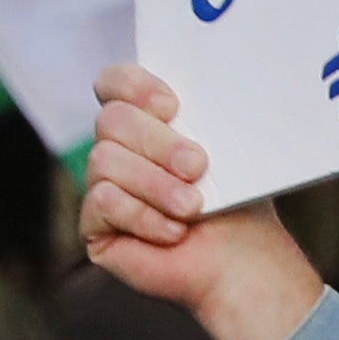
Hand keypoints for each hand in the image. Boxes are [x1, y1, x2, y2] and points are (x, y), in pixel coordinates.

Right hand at [78, 67, 334, 339]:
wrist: (243, 259)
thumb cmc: (238, 201)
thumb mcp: (224, 146)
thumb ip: (200, 111)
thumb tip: (200, 79)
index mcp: (147, 120)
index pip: (114, 82)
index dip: (134, 86)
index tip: (173, 106)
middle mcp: (119, 149)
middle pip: (111, 120)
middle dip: (158, 143)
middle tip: (198, 166)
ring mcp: (103, 186)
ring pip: (104, 161)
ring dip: (157, 186)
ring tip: (193, 208)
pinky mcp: (95, 225)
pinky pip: (102, 201)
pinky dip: (144, 216)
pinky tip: (174, 232)